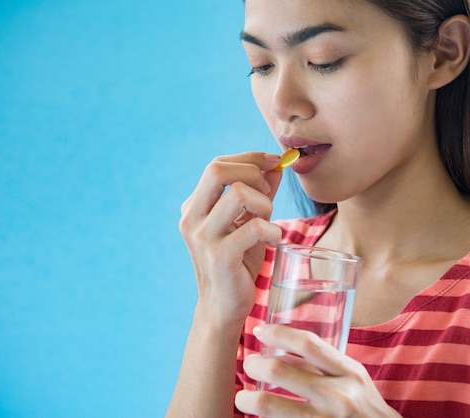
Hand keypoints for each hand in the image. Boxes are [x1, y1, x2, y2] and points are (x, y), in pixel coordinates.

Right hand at [179, 152, 282, 326]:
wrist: (223, 308)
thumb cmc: (237, 263)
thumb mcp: (248, 223)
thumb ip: (260, 194)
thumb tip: (277, 166)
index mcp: (194, 206)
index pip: (218, 164)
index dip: (250, 159)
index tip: (276, 163)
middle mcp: (192, 218)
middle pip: (218, 170)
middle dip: (253, 173)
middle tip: (268, 196)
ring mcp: (203, 237)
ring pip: (239, 194)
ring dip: (265, 204)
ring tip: (269, 224)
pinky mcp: (220, 257)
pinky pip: (254, 227)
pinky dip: (272, 230)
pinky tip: (273, 240)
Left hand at [235, 325, 401, 417]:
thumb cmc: (363, 406)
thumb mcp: (352, 378)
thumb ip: (322, 363)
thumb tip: (281, 347)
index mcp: (348, 372)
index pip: (308, 344)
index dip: (278, 333)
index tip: (260, 331)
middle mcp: (337, 396)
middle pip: (279, 371)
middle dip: (254, 365)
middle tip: (248, 364)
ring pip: (268, 404)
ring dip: (247, 398)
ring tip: (243, 397)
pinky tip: (257, 417)